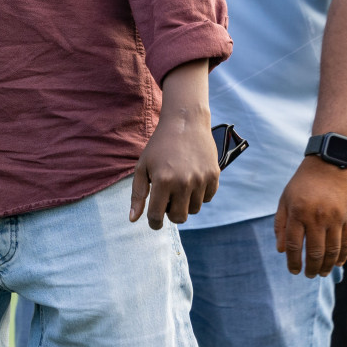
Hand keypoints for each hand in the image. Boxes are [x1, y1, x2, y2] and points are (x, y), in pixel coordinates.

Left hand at [129, 104, 217, 229]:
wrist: (185, 123)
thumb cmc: (159, 146)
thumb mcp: (142, 167)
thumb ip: (137, 194)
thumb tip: (132, 219)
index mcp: (162, 181)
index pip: (157, 215)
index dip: (154, 223)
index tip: (153, 222)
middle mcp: (183, 182)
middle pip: (179, 218)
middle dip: (171, 213)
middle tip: (167, 199)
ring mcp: (200, 180)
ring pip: (194, 210)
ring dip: (185, 203)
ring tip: (179, 186)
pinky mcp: (214, 177)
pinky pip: (207, 199)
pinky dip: (199, 195)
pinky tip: (192, 180)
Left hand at [275, 157, 346, 276]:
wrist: (329, 164)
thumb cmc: (302, 183)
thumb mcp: (285, 199)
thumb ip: (281, 224)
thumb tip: (281, 250)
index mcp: (298, 212)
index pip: (295, 245)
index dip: (293, 261)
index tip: (293, 271)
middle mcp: (317, 217)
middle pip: (316, 252)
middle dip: (311, 268)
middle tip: (308, 275)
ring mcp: (335, 218)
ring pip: (333, 251)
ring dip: (328, 266)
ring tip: (322, 273)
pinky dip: (343, 256)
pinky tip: (338, 263)